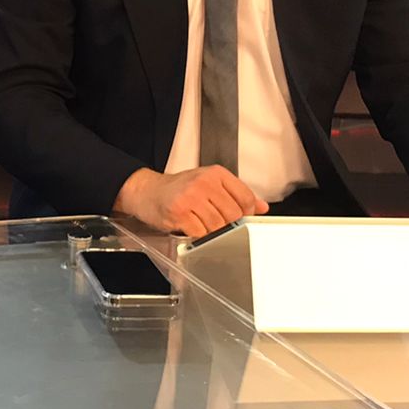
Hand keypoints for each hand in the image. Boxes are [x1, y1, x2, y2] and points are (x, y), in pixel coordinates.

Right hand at [114, 166, 268, 237]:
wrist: (146, 191)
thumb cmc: (177, 189)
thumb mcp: (209, 184)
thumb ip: (236, 194)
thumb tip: (261, 207)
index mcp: (216, 174)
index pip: (245, 198)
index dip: (246, 214)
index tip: (239, 219)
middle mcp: (204, 182)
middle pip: (233, 214)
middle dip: (228, 225)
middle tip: (216, 224)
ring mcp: (191, 197)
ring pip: (218, 225)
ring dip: (212, 232)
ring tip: (201, 224)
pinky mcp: (179, 212)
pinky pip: (200, 233)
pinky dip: (197, 235)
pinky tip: (190, 227)